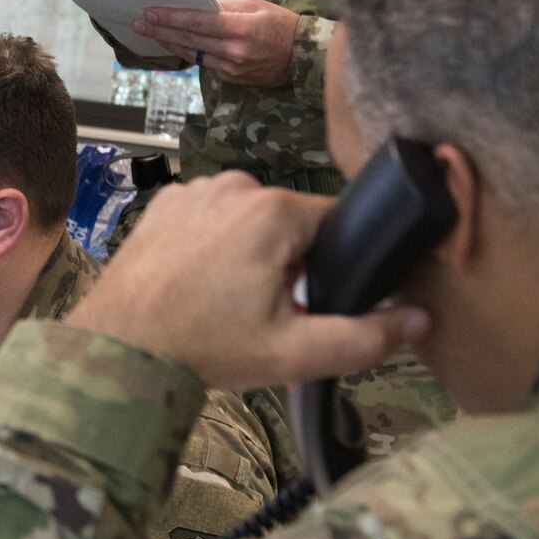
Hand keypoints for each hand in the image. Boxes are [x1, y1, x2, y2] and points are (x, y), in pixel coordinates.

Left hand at [68, 173, 425, 391]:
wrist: (119, 347)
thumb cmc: (204, 347)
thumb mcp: (295, 353)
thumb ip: (365, 337)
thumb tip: (418, 319)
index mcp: (275, 210)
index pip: (335, 222)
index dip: (332, 263)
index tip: (310, 298)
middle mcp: (235, 185)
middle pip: (291, 222)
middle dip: (289, 262)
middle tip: (263, 311)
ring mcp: (194, 190)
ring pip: (250, 219)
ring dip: (250, 252)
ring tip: (226, 300)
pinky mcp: (165, 204)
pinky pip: (210, 218)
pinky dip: (212, 245)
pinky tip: (197, 283)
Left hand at [135, 0, 299, 86]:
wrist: (304, 57)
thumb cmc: (282, 25)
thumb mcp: (255, 6)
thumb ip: (224, 6)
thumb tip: (198, 4)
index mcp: (240, 28)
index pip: (197, 22)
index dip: (170, 17)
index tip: (149, 12)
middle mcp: (233, 51)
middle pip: (189, 40)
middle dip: (160, 30)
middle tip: (138, 23)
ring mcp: (231, 68)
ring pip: (192, 54)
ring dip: (169, 42)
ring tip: (149, 32)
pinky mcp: (231, 78)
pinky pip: (203, 63)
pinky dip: (188, 52)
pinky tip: (173, 44)